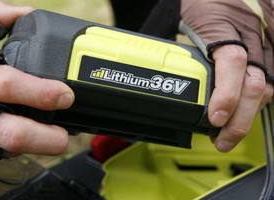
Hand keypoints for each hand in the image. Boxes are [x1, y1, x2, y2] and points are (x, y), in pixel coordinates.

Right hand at [0, 0, 73, 165]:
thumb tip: (23, 14)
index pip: (4, 84)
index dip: (39, 92)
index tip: (65, 95)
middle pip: (6, 131)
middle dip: (42, 137)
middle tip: (63, 136)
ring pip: (2, 149)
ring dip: (32, 147)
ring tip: (54, 140)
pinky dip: (14, 149)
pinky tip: (30, 140)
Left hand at [180, 0, 273, 151]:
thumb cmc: (205, 0)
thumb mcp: (190, 23)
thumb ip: (189, 51)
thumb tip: (182, 80)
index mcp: (224, 28)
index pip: (231, 64)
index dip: (226, 95)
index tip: (215, 119)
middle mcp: (251, 35)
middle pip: (253, 83)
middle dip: (239, 119)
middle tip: (222, 140)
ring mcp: (265, 39)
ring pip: (266, 83)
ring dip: (250, 113)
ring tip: (233, 131)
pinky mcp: (271, 42)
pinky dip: (264, 95)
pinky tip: (253, 109)